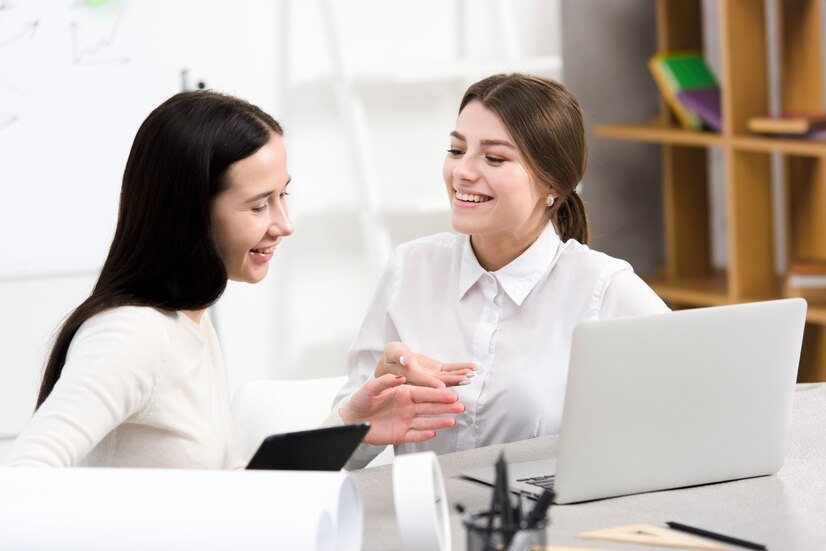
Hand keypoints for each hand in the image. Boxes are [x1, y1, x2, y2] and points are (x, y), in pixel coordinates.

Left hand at [339, 374, 464, 444]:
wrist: (350, 420)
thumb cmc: (360, 401)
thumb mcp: (370, 388)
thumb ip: (385, 382)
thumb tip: (400, 377)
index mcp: (403, 393)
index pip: (424, 393)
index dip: (438, 394)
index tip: (450, 394)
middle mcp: (407, 406)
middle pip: (430, 407)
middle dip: (445, 407)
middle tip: (460, 406)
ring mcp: (405, 421)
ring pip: (426, 421)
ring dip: (439, 421)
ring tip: (452, 421)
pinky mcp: (400, 434)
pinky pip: (414, 435)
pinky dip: (423, 434)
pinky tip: (433, 432)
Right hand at [374, 341, 475, 387]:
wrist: (394, 361)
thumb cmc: (391, 355)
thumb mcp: (392, 351)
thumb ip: (398, 355)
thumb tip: (405, 360)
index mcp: (410, 377)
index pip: (421, 381)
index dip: (432, 383)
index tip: (442, 386)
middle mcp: (423, 380)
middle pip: (439, 382)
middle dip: (452, 381)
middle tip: (465, 380)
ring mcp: (432, 376)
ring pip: (447, 377)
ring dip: (460, 375)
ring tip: (472, 373)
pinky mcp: (437, 371)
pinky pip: (450, 370)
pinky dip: (460, 368)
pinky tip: (472, 368)